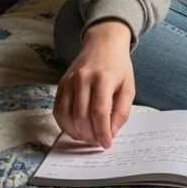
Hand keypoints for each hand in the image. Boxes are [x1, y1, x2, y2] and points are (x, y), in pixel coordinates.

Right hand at [53, 19, 134, 147]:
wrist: (103, 43)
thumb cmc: (118, 67)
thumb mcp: (128, 86)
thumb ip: (122, 111)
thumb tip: (111, 133)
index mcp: (103, 78)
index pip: (99, 112)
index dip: (102, 132)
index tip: (107, 144)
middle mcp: (83, 78)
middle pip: (81, 116)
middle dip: (90, 135)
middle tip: (97, 143)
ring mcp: (69, 80)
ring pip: (67, 115)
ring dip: (76, 133)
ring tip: (88, 138)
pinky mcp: (61, 84)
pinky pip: (58, 110)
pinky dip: (65, 125)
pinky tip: (76, 130)